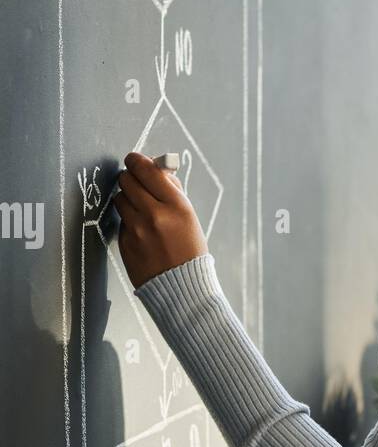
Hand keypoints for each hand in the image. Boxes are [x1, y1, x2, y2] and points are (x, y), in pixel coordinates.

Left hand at [114, 152, 209, 288]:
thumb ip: (172, 190)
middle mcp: (155, 215)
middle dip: (130, 177)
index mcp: (176, 206)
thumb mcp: (189, 216)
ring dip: (127, 198)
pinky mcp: (125, 242)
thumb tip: (155, 167)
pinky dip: (128, 220)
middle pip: (127, 180)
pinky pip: (121, 220)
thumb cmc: (189, 250)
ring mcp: (137, 230)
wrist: (182, 286)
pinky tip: (141, 230)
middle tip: (135, 181)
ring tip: (139, 207)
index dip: (137, 160)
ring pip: (119, 198)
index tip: (134, 159)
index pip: (146, 169)